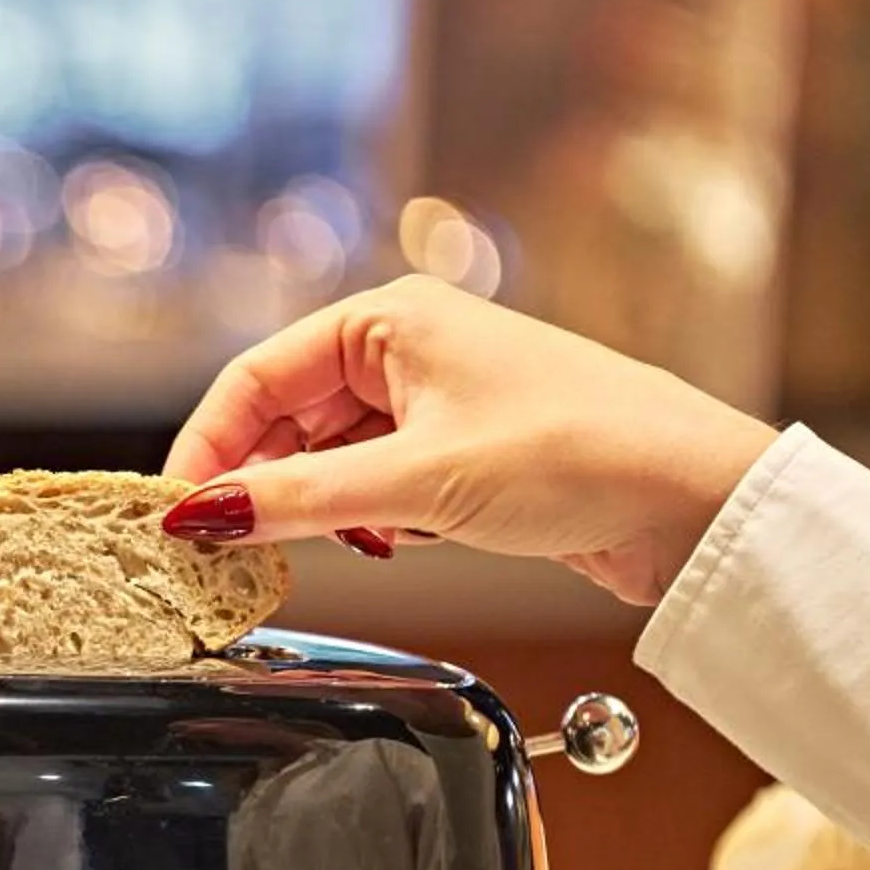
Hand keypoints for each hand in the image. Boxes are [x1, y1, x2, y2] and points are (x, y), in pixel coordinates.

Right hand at [161, 276, 779, 605]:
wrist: (696, 499)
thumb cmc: (578, 453)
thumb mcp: (418, 483)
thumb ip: (299, 500)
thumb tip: (201, 516)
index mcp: (390, 316)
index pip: (255, 378)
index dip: (205, 447)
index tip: (172, 514)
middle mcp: (406, 348)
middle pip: (285, 418)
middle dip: (254, 482)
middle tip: (219, 548)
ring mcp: (435, 403)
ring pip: (329, 457)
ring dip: (311, 507)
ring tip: (300, 552)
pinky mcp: (462, 457)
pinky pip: (374, 486)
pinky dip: (361, 521)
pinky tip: (379, 548)